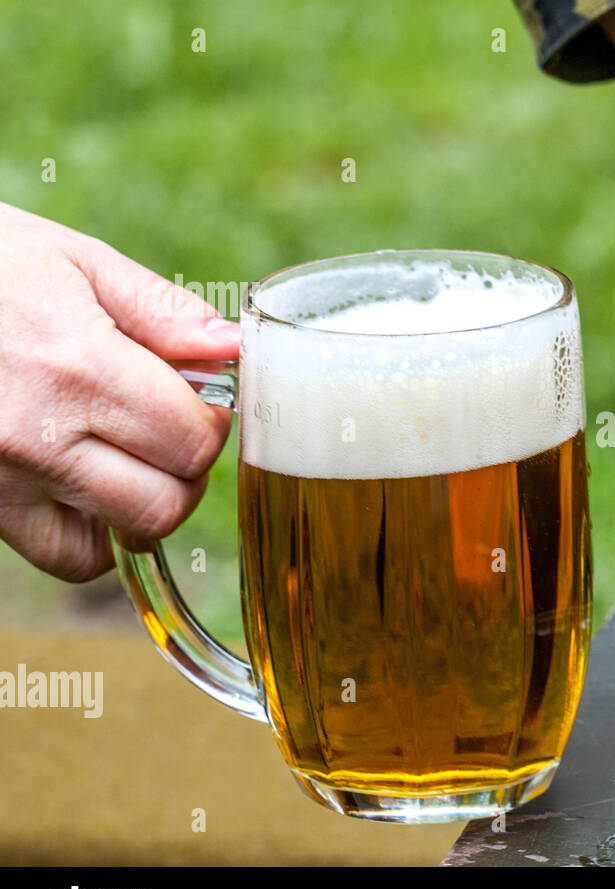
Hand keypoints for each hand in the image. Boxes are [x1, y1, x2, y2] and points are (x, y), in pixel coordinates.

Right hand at [0, 203, 239, 580]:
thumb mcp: (74, 260)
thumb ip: (163, 311)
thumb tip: (233, 350)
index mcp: (75, 367)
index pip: (193, 440)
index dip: (211, 420)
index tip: (197, 394)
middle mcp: (34, 435)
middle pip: (166, 504)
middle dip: (187, 470)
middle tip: (169, 428)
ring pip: (119, 541)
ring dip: (145, 505)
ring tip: (128, 454)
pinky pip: (63, 555)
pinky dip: (93, 534)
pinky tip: (87, 484)